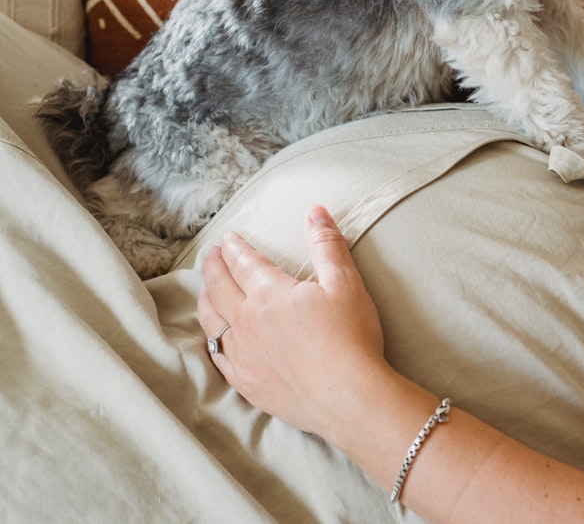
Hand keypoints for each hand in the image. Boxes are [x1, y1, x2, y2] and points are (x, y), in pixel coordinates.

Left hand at [198, 206, 388, 438]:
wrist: (349, 397)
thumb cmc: (352, 338)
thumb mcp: (346, 283)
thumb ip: (327, 245)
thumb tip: (315, 211)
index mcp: (269, 294)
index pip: (242, 263)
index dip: (234, 247)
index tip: (227, 238)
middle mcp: (247, 322)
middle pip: (218, 288)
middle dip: (213, 268)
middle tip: (211, 256)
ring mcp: (242, 355)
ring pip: (210, 322)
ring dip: (205, 301)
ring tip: (206, 291)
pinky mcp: (246, 383)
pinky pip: (216, 357)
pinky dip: (210, 340)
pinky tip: (212, 338)